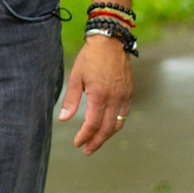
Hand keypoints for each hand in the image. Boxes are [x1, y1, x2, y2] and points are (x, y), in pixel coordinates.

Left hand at [59, 34, 133, 154]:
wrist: (111, 42)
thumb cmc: (90, 58)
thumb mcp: (76, 76)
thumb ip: (71, 99)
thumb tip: (64, 119)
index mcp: (99, 95)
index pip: (93, 124)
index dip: (85, 136)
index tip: (78, 144)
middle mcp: (115, 99)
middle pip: (107, 129)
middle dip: (96, 142)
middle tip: (86, 150)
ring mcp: (124, 97)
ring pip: (118, 124)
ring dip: (107, 135)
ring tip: (95, 142)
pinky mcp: (129, 93)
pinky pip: (124, 114)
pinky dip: (116, 124)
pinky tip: (107, 127)